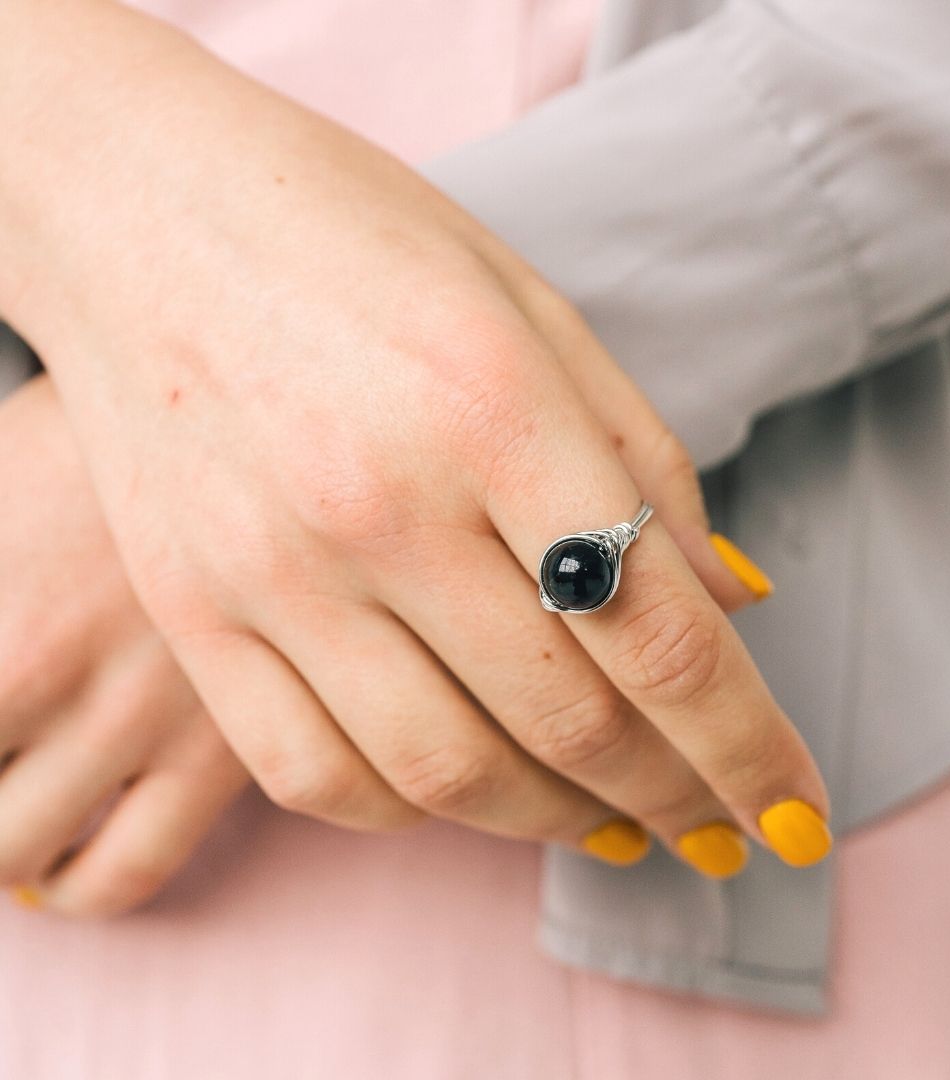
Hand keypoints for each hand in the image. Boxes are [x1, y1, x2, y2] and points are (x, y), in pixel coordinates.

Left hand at [0, 377, 247, 915]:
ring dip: (1, 850)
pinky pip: (125, 869)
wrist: (263, 408)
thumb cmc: (104, 443)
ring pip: (17, 856)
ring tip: (15, 823)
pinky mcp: (224, 747)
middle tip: (2, 762)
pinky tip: (77, 852)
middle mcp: (38, 661)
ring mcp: (135, 712)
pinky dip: (79, 884)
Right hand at [2, 1, 831, 873]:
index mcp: (493, 407)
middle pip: (571, 720)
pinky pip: (317, 776)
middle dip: (675, 795)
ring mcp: (273, 573)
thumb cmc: (361, 242)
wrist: (151, 214)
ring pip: (447, 775)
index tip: (797, 815)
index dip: (747, 744)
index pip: (658, 630)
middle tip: (723, 825)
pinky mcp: (195, 615)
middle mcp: (382, 506)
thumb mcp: (534, 310)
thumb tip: (735, 603)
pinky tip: (478, 791)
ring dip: (559, 821)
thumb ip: (644, 463)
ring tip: (618, 823)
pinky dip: (418, 813)